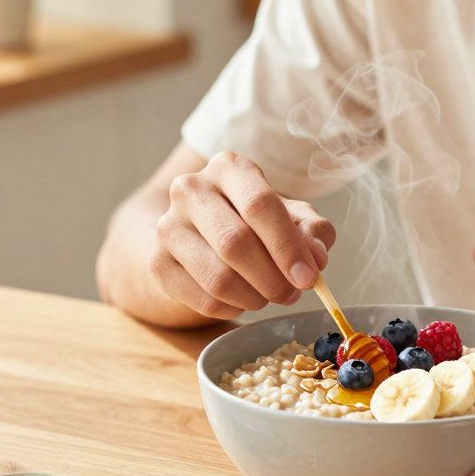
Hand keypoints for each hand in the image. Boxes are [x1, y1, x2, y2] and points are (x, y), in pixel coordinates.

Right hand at [153, 151, 335, 318]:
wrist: (197, 233)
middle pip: (235, 243)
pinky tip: (243, 300)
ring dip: (254, 297)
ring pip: (218, 277)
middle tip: (291, 294)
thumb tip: (317, 258)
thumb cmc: (252, 221)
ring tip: (268, 296)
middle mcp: (190, 189)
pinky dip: (232, 308)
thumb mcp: (288, 216)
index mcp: (229, 167)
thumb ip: (311, 231)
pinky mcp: (157, 262)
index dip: (287, 246)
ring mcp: (167, 226)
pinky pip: (203, 299)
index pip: (259, 204)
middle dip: (272, 278)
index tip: (307, 277)